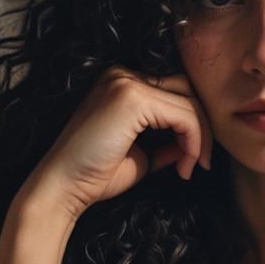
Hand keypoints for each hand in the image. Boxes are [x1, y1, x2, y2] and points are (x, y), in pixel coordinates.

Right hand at [22, 65, 213, 221]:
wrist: (62, 188)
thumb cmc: (96, 176)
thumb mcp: (142, 155)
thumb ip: (167, 143)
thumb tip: (194, 143)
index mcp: (121, 83)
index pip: (174, 91)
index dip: (192, 125)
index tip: (193, 161)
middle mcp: (123, 74)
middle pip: (186, 89)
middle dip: (202, 127)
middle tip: (200, 163)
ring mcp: (126, 83)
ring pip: (189, 102)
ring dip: (200, 139)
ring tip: (190, 168)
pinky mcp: (132, 98)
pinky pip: (184, 115)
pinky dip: (194, 142)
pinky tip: (184, 167)